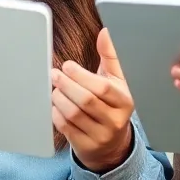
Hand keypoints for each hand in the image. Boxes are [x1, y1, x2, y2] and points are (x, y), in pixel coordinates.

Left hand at [51, 28, 134, 171]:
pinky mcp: (87, 146)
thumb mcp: (116, 81)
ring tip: (54, 89)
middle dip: (66, 85)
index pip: (102, 88)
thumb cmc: (111, 104)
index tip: (67, 66)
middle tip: (54, 74)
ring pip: (74, 114)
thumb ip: (111, 56)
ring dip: (59, 98)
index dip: (81, 75)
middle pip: (86, 100)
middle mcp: (116, 120)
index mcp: (125, 101)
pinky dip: (56, 114)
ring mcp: (101, 136)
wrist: (112, 143)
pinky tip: (55, 105)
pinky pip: (66, 128)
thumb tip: (106, 32)